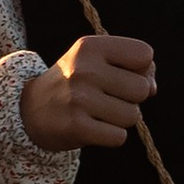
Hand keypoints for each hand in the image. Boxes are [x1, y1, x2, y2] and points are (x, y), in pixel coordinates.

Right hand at [21, 33, 156, 151]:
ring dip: (121, 119)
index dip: (142, 69)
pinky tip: (93, 127)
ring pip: (133, 116)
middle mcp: (83, 69)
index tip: (123, 75)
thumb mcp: (96, 61)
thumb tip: (152, 88)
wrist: (30, 109)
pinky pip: (119, 137)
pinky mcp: (76, 127)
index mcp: (90, 47)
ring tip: (98, 113)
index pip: (144, 54)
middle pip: (142, 88)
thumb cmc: (76, 83)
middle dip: (133, 98)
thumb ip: (133, 67)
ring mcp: (78, 99)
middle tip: (109, 98)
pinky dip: (111, 136)